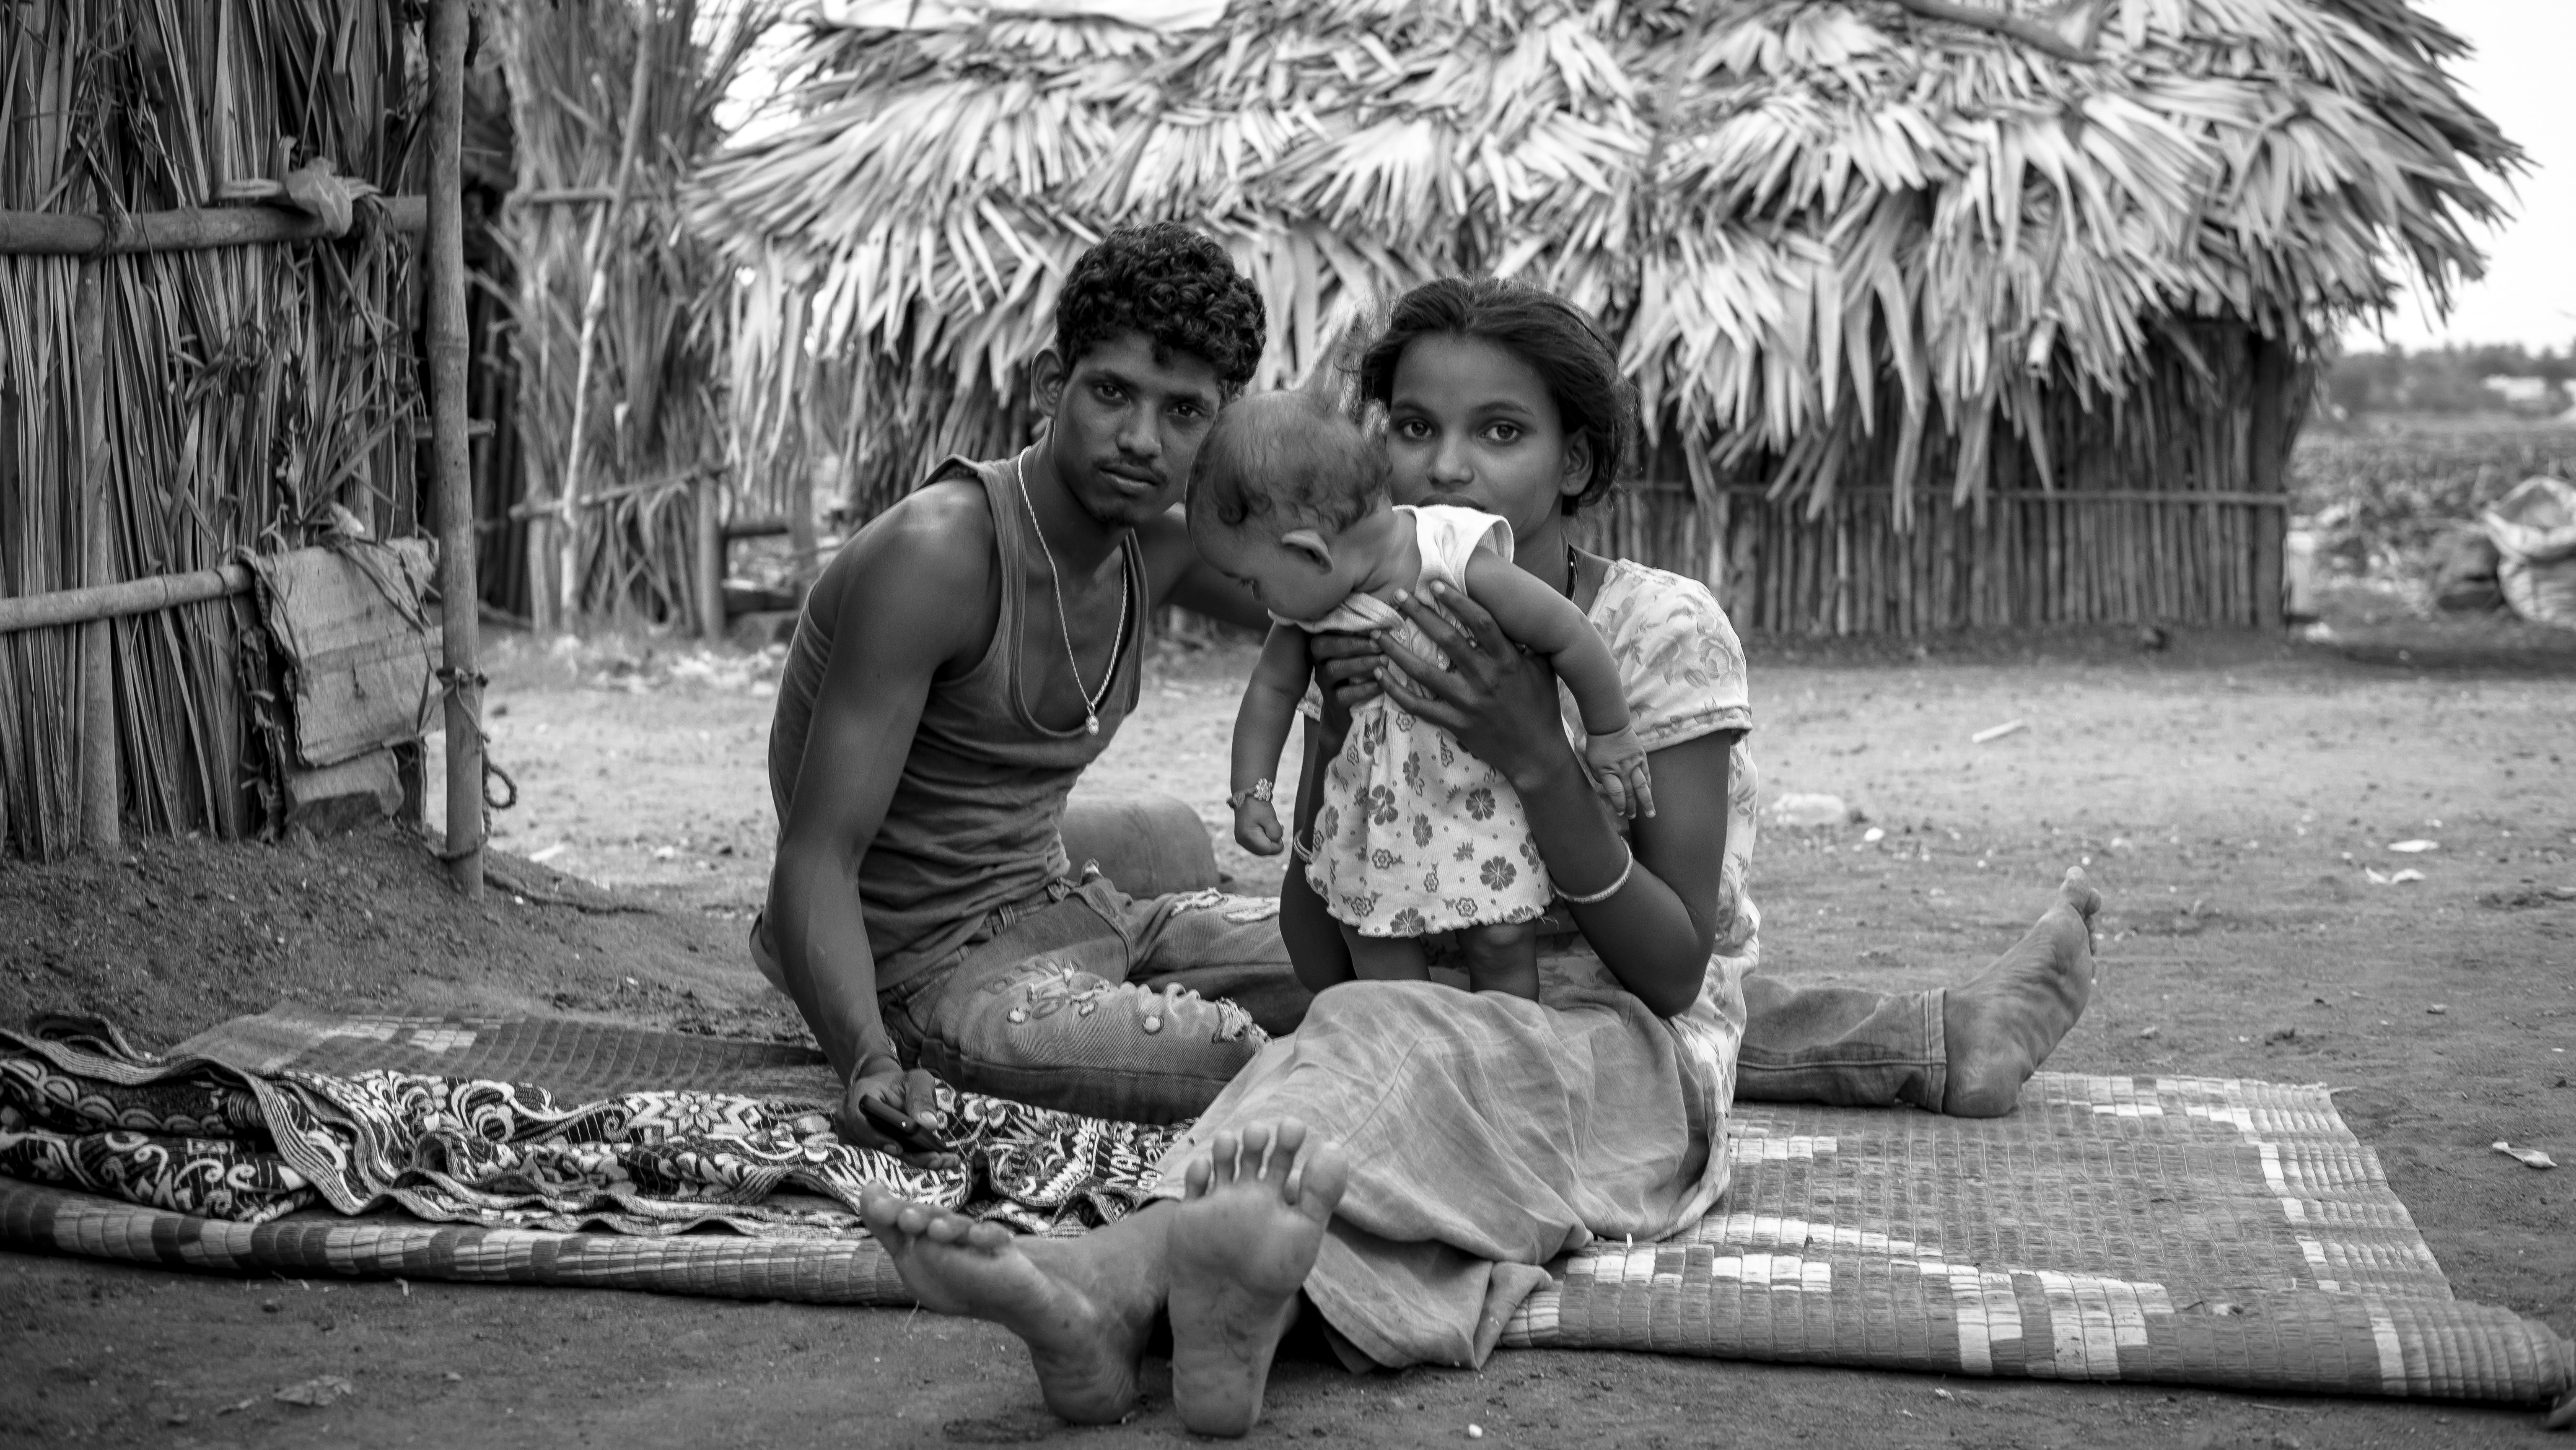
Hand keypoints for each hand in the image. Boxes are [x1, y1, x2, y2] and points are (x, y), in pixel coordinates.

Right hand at [837, 1053, 951, 1161]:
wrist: (891, 1088)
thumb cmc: (903, 1083)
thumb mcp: (918, 1080)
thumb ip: (922, 1098)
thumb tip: (929, 1124)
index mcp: (861, 1094)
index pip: (860, 1120)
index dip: (876, 1137)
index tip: (899, 1149)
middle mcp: (849, 1115)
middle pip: (871, 1143)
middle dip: (906, 1155)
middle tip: (937, 1160)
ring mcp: (853, 1133)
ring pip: (879, 1154)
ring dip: (911, 1160)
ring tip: (943, 1160)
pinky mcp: (863, 1145)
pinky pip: (883, 1157)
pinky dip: (908, 1159)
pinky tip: (934, 1160)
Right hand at [1235, 798, 1284, 854]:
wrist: (1246, 796)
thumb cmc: (1258, 806)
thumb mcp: (1271, 818)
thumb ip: (1276, 833)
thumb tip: (1277, 843)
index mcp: (1248, 836)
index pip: (1269, 850)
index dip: (1278, 842)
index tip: (1279, 828)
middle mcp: (1243, 842)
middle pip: (1265, 852)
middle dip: (1273, 842)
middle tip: (1274, 826)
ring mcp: (1241, 841)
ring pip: (1261, 850)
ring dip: (1268, 841)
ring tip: (1268, 827)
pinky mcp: (1242, 839)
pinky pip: (1257, 846)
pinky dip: (1263, 840)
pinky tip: (1263, 829)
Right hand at [1306, 630, 1384, 736]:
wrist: (1351, 712)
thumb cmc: (1360, 674)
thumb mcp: (1361, 653)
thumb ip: (1369, 635)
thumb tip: (1394, 610)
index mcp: (1324, 645)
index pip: (1327, 630)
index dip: (1347, 627)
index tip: (1372, 627)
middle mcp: (1319, 662)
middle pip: (1323, 646)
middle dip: (1353, 644)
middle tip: (1379, 645)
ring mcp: (1324, 684)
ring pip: (1333, 669)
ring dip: (1360, 663)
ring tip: (1384, 661)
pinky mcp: (1333, 703)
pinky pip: (1343, 695)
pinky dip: (1363, 689)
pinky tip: (1380, 685)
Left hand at [1376, 582, 1574, 790]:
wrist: (1537, 753)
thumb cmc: (1541, 705)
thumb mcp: (1542, 668)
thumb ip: (1526, 640)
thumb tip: (1515, 609)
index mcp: (1507, 661)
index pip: (1481, 622)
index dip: (1457, 601)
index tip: (1435, 584)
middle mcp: (1486, 678)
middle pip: (1447, 640)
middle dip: (1420, 614)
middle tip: (1398, 595)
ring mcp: (1468, 702)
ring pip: (1424, 672)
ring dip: (1397, 652)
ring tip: (1378, 634)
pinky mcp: (1455, 723)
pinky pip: (1418, 706)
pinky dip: (1395, 690)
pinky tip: (1378, 674)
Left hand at [1582, 724, 1654, 817]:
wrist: (1610, 725)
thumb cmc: (1598, 745)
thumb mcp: (1592, 763)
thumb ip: (1600, 777)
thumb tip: (1609, 787)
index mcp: (1608, 771)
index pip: (1616, 793)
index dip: (1619, 805)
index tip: (1620, 812)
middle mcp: (1622, 769)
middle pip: (1629, 792)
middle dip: (1632, 807)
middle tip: (1633, 816)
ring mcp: (1634, 763)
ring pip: (1642, 786)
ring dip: (1646, 801)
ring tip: (1650, 813)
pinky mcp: (1641, 757)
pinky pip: (1647, 775)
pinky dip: (1649, 786)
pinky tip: (1649, 794)